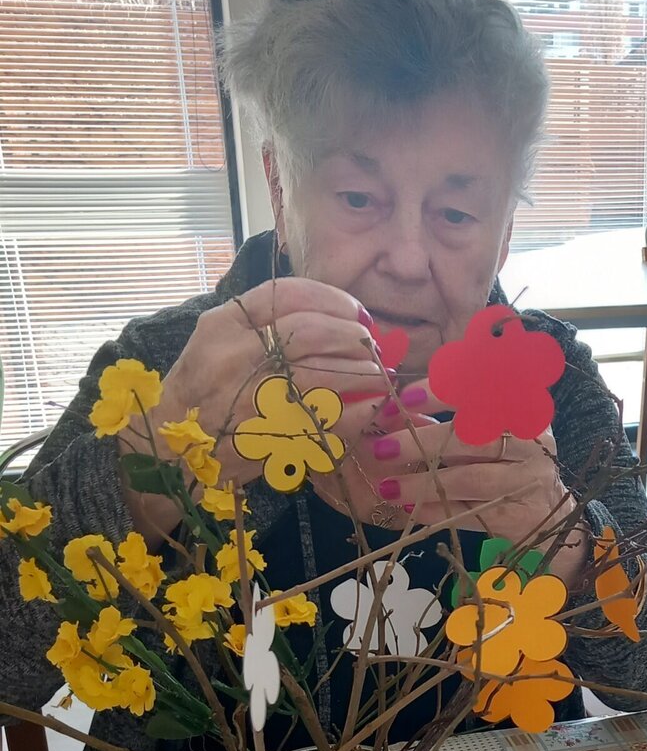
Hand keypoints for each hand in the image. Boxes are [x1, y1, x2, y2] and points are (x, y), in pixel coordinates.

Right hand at [124, 278, 389, 535]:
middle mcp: (236, 357)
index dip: (332, 299)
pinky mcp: (269, 438)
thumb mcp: (214, 344)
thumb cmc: (197, 396)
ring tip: (377, 374)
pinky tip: (370, 408)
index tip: (354, 311)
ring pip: (324, 372)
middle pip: (312, 331)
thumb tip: (327, 315)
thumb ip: (260, 324)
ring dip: (362, 371)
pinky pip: (328, 421)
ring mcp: (252, 399)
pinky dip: (358, 412)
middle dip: (352, 335)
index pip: (287, 294)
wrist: (166, 455)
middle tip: (369, 344)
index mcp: (222, 326)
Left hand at [349, 396, 588, 586]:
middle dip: (424, 441)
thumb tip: (397, 415)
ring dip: (424, 483)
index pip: (482, 391)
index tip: (405, 398)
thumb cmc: (511, 465)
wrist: (552, 515)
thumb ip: (456, 422)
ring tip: (389, 487)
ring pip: (470, 478)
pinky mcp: (520, 516)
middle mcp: (531, 442)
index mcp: (524, 410)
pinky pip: (471, 513)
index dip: (441, 393)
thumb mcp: (494, 434)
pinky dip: (438, 511)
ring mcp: (528, 480)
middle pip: (473, 437)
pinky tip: (412, 509)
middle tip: (384, 448)